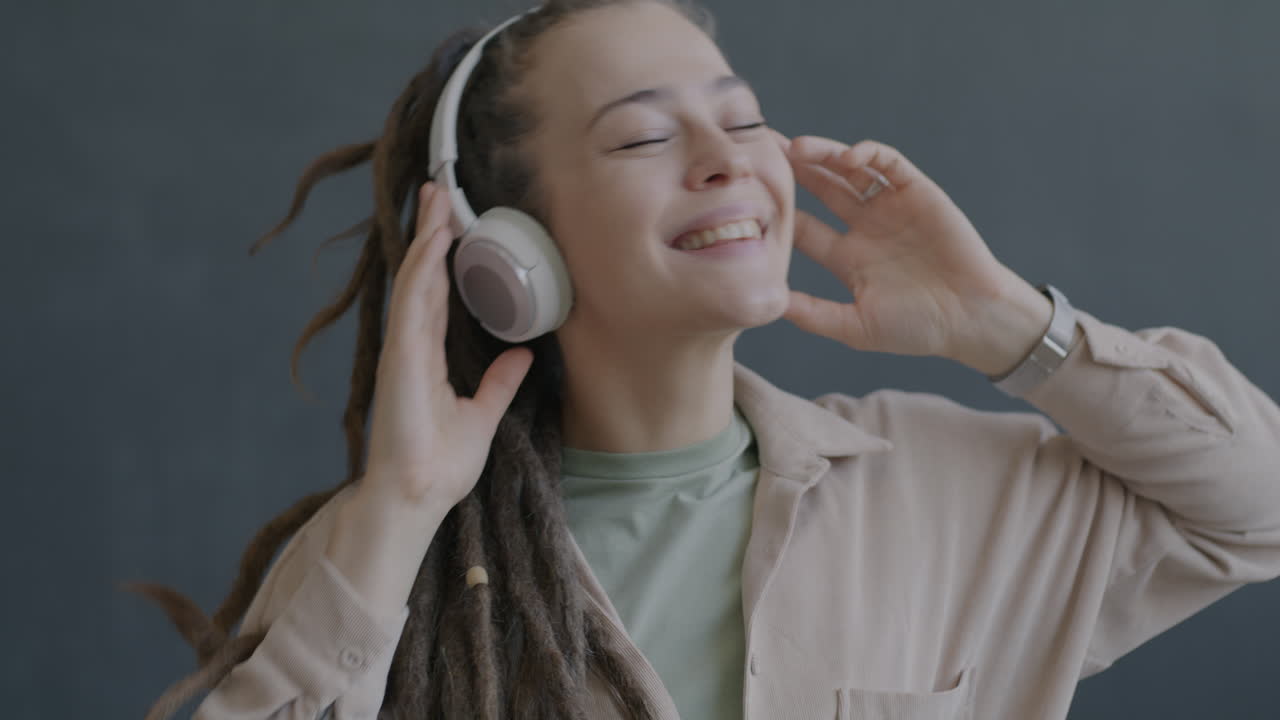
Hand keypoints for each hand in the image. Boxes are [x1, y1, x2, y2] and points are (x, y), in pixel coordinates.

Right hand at [361, 181, 533, 512]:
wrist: (417, 496)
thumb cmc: (439, 464)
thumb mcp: (483, 414)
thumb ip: (500, 382)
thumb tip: (523, 354)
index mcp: (429, 355)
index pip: (437, 293)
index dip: (442, 255)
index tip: (450, 221)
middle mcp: (412, 345)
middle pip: (422, 276)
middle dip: (430, 232)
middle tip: (437, 190)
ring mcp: (403, 349)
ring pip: (415, 279)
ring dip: (425, 237)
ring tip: (434, 198)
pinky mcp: (401, 358)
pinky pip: (412, 303)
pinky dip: (421, 269)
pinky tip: (430, 241)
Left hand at [776, 131, 1051, 374]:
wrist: (971, 319)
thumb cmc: (916, 329)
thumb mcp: (855, 327)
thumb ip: (812, 315)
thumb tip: (766, 303)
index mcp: (846, 257)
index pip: (803, 227)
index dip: (779, 210)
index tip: (748, 195)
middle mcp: (865, 226)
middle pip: (821, 189)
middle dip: (794, 170)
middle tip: (765, 150)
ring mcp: (891, 207)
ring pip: (851, 171)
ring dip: (826, 155)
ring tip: (799, 148)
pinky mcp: (918, 192)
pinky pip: (890, 163)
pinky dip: (870, 153)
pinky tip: (850, 156)